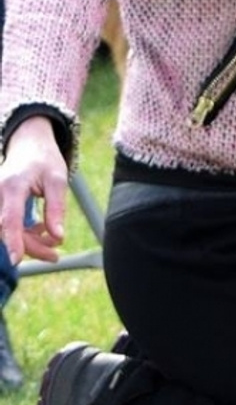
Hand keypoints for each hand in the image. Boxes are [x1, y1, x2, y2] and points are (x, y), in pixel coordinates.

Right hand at [0, 115, 66, 264]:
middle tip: (55, 256)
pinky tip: (41, 230)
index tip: (17, 260)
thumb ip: (57, 208)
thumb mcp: (58, 180)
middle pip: (8, 229)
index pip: (9, 218)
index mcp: (13, 186)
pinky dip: (23, 232)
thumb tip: (58, 237)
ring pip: (7, 229)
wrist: (28, 144)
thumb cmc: (45, 160)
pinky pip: (7, 224)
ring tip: (53, 242)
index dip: (13, 240)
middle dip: (31, 246)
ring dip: (28, 241)